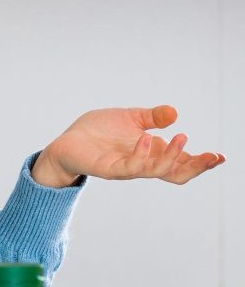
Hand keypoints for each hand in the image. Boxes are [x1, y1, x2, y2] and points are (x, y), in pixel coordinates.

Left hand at [33, 105, 224, 186]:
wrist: (66, 142)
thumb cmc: (97, 132)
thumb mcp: (129, 119)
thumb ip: (152, 118)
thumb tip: (175, 113)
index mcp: (150, 153)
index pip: (181, 162)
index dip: (201, 161)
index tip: (220, 156)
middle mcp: (142, 163)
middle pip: (175, 173)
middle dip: (196, 166)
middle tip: (213, 157)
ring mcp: (126, 168)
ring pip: (156, 170)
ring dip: (172, 157)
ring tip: (182, 138)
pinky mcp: (108, 169)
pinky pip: (129, 166)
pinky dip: (141, 154)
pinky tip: (146, 139)